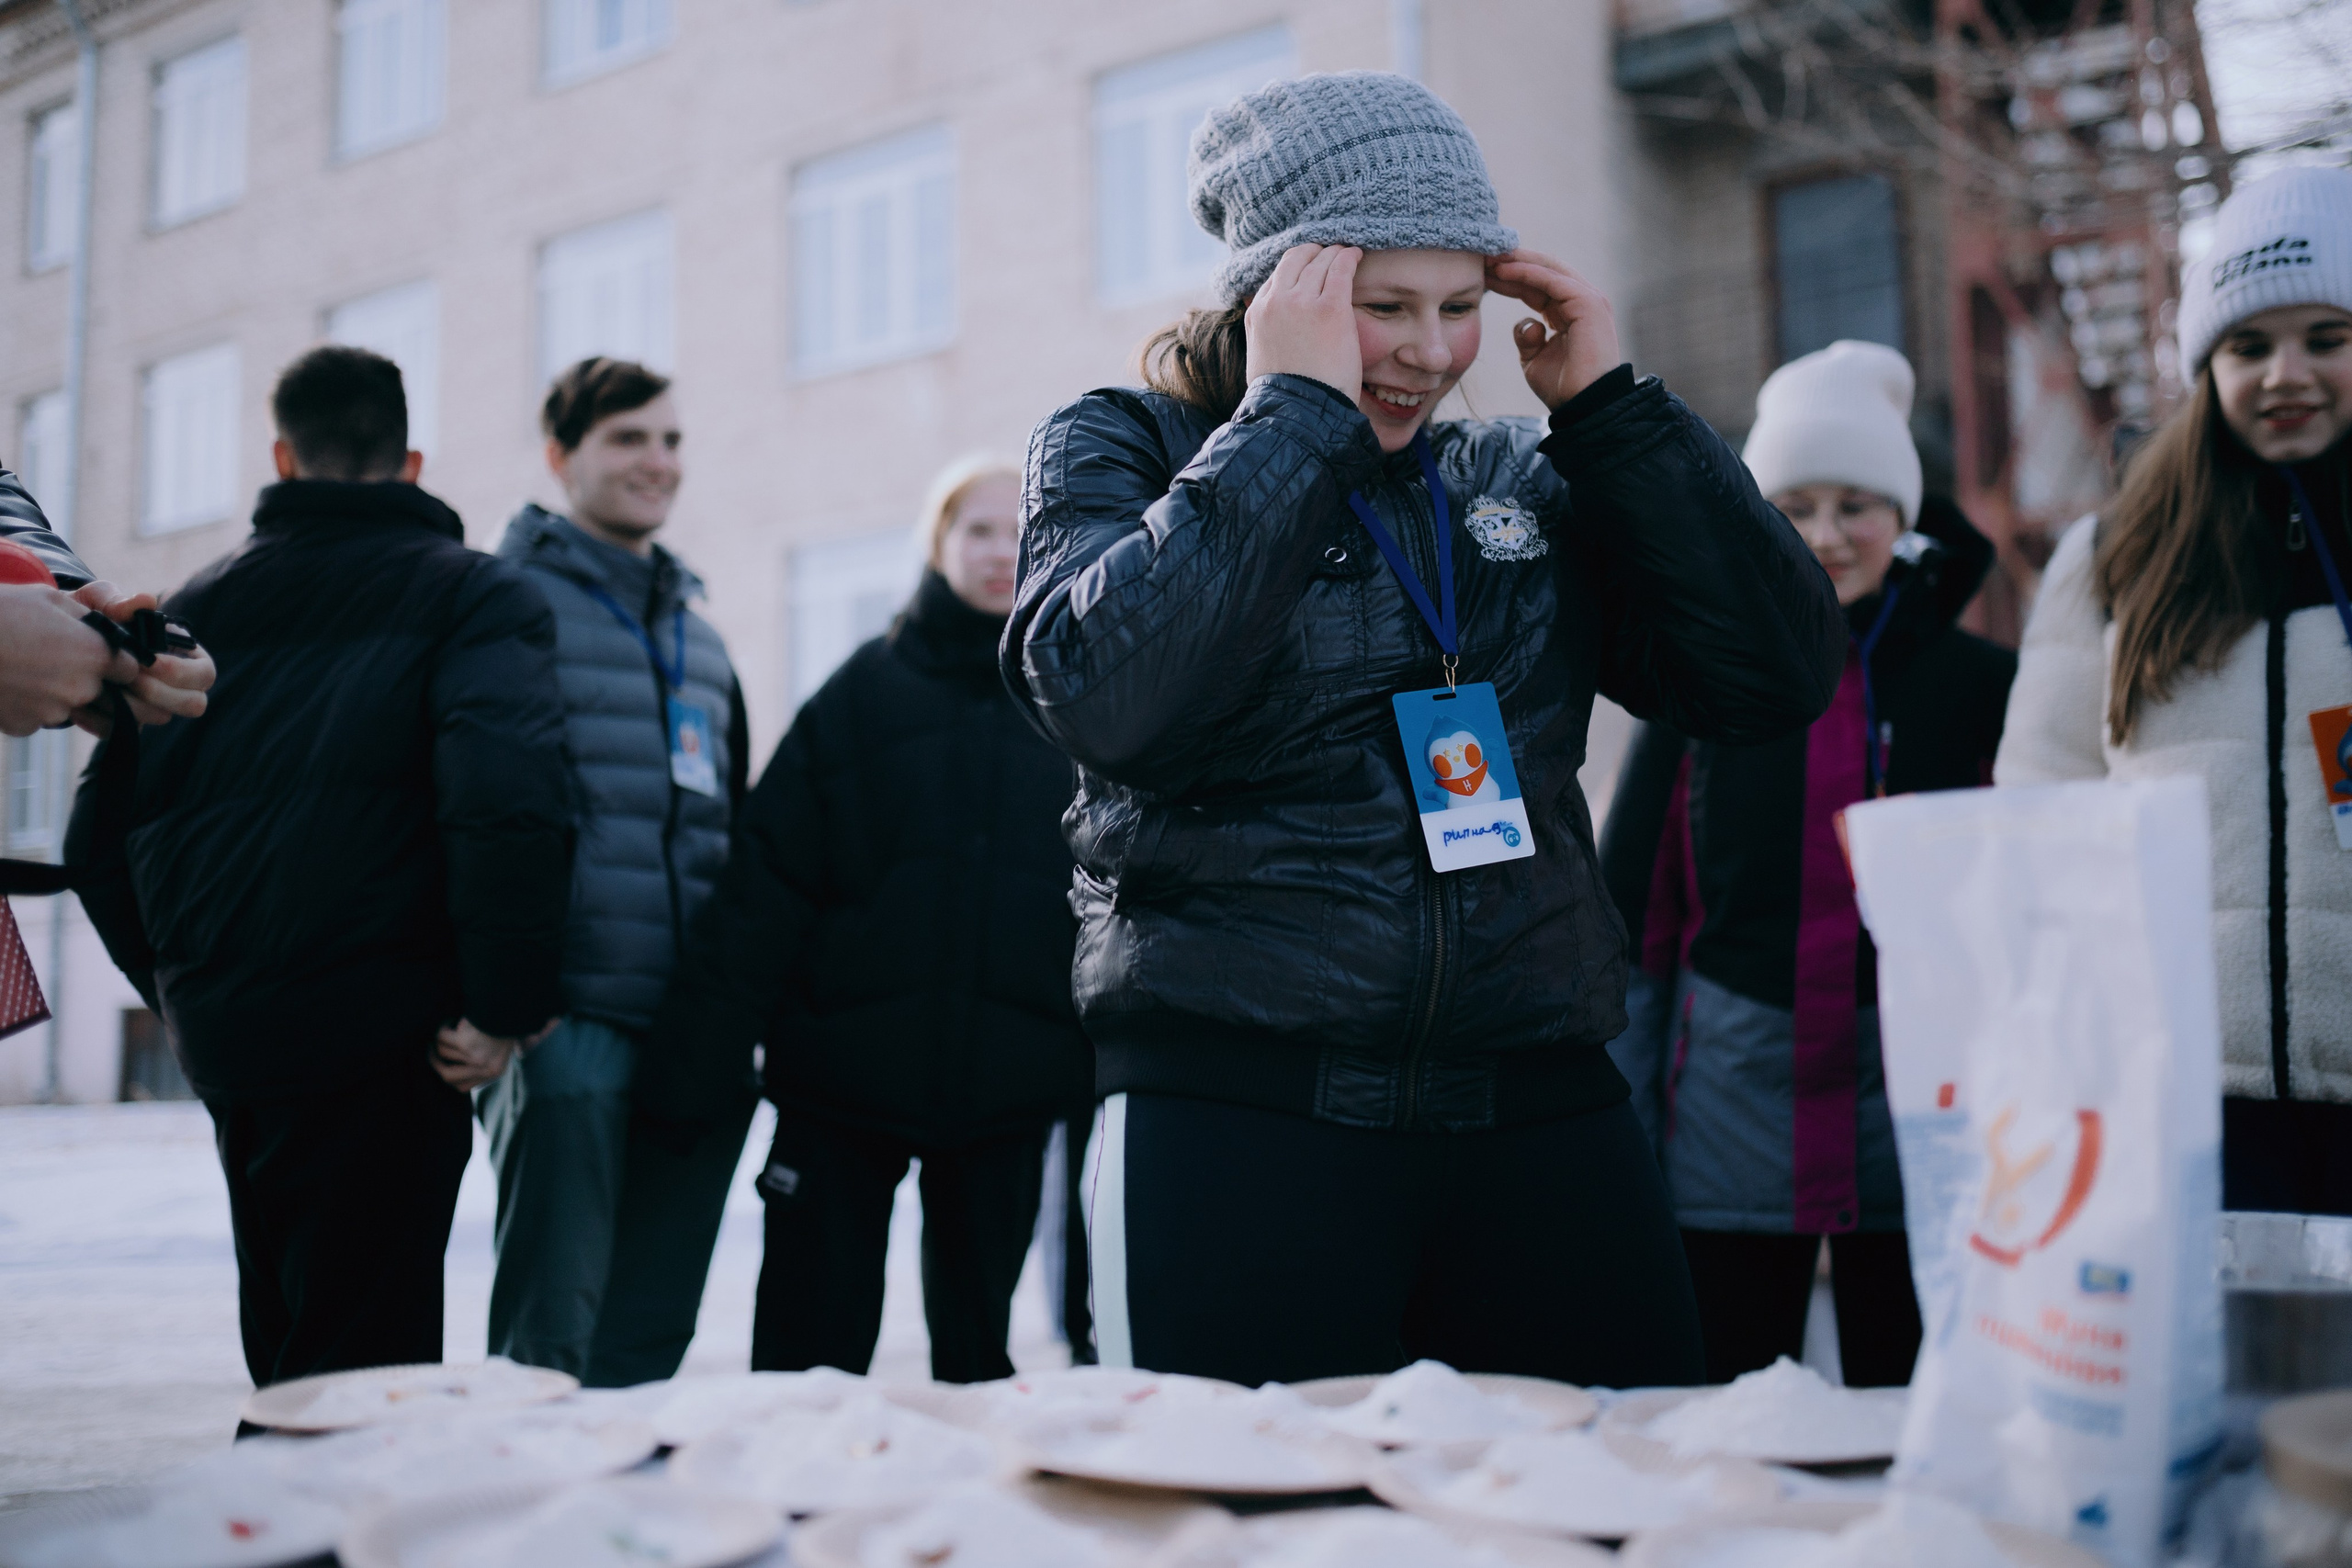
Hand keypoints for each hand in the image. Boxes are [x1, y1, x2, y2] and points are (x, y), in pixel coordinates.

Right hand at [0, 585, 141, 736]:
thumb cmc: (1, 611)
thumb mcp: (49, 599)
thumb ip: (88, 619)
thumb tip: (107, 631)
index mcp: (95, 655)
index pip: (130, 669)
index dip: (118, 661)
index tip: (102, 654)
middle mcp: (81, 688)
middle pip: (102, 692)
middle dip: (88, 679)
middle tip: (55, 659)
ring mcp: (52, 711)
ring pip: (67, 706)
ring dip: (56, 693)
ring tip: (25, 666)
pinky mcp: (24, 726)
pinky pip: (36, 718)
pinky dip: (27, 705)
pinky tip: (9, 682)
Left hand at [69, 583, 213, 731]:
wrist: (57, 638)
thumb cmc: (91, 614)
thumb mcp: (101, 599)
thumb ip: (119, 600)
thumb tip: (146, 600)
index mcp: (183, 654)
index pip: (205, 673)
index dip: (181, 671)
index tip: (148, 660)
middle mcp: (174, 684)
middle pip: (194, 704)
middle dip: (161, 693)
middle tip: (129, 677)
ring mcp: (150, 704)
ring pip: (158, 719)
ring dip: (131, 704)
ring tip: (102, 685)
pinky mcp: (123, 720)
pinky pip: (122, 731)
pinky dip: (101, 720)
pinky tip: (80, 704)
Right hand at [431, 1019, 529, 1090]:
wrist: (512, 1005)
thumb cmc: (504, 1022)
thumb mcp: (500, 1046)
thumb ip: (482, 1060)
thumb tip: (453, 1065)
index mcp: (494, 1071)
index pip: (462, 1087)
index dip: (449, 1076)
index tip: (444, 1063)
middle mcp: (485, 1068)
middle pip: (448, 1076)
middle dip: (435, 1063)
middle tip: (430, 1050)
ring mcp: (475, 1057)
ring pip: (443, 1051)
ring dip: (441, 1039)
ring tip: (447, 1026)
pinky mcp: (465, 1043)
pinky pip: (441, 1037)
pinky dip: (441, 1028)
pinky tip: (448, 1020)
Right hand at [1243, 243, 1364, 400]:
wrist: (1299, 411)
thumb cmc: (1287, 395)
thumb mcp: (1260, 361)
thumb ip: (1264, 336)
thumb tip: (1267, 335)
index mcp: (1257, 314)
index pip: (1276, 277)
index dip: (1296, 269)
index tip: (1309, 268)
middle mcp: (1276, 302)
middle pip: (1295, 260)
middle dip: (1314, 254)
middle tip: (1329, 254)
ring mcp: (1302, 302)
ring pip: (1319, 261)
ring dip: (1334, 253)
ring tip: (1346, 253)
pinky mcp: (1330, 307)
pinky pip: (1340, 268)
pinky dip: (1349, 257)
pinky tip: (1357, 254)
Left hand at [1486, 249, 1622, 410]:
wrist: (1583, 406)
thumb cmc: (1563, 387)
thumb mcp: (1535, 359)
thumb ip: (1527, 337)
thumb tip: (1526, 323)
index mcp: (1571, 311)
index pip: (1538, 285)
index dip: (1510, 277)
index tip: (1482, 273)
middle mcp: (1582, 300)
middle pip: (1542, 272)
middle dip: (1512, 262)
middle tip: (1481, 255)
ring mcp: (1588, 299)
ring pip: (1547, 270)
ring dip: (1516, 262)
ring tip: (1488, 257)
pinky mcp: (1587, 303)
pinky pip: (1551, 280)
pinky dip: (1526, 273)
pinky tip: (1503, 270)